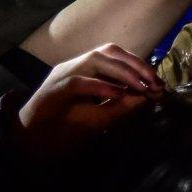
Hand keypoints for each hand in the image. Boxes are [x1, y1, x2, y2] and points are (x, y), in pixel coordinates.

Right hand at [15, 44, 161, 157]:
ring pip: (95, 59)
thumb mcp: (101, 117)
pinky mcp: (53, 89)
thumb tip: (148, 96)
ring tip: (141, 86)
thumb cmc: (65, 127)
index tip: (158, 82)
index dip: (139, 65)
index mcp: (87, 69)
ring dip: (122, 72)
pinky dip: (100, 86)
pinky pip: (78, 81)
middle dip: (136, 64)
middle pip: (109, 51)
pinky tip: (118, 95)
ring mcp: (63, 74)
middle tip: (155, 82)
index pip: (117, 56)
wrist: (32, 141)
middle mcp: (76, 65)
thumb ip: (122, 105)